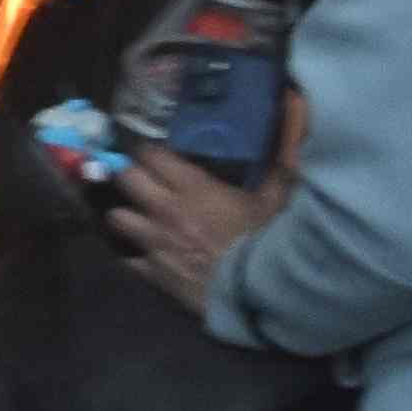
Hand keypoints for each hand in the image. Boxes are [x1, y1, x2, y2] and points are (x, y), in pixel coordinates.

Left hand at [93, 90, 304, 313]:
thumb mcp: (276, 200)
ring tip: (135, 216)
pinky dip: (133, 257)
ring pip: (117, 218)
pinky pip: (128, 260)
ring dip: (125, 216)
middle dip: (128, 175)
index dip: (149, 152)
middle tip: (138, 179)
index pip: (152, 155)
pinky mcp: (153, 273)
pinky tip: (141, 255)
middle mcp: (166, 209)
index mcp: (194, 188)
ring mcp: (156, 242)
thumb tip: (294, 116)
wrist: (258, 294)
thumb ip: (277, 164)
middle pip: (126, 179)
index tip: (153, 154)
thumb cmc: (266, 243)